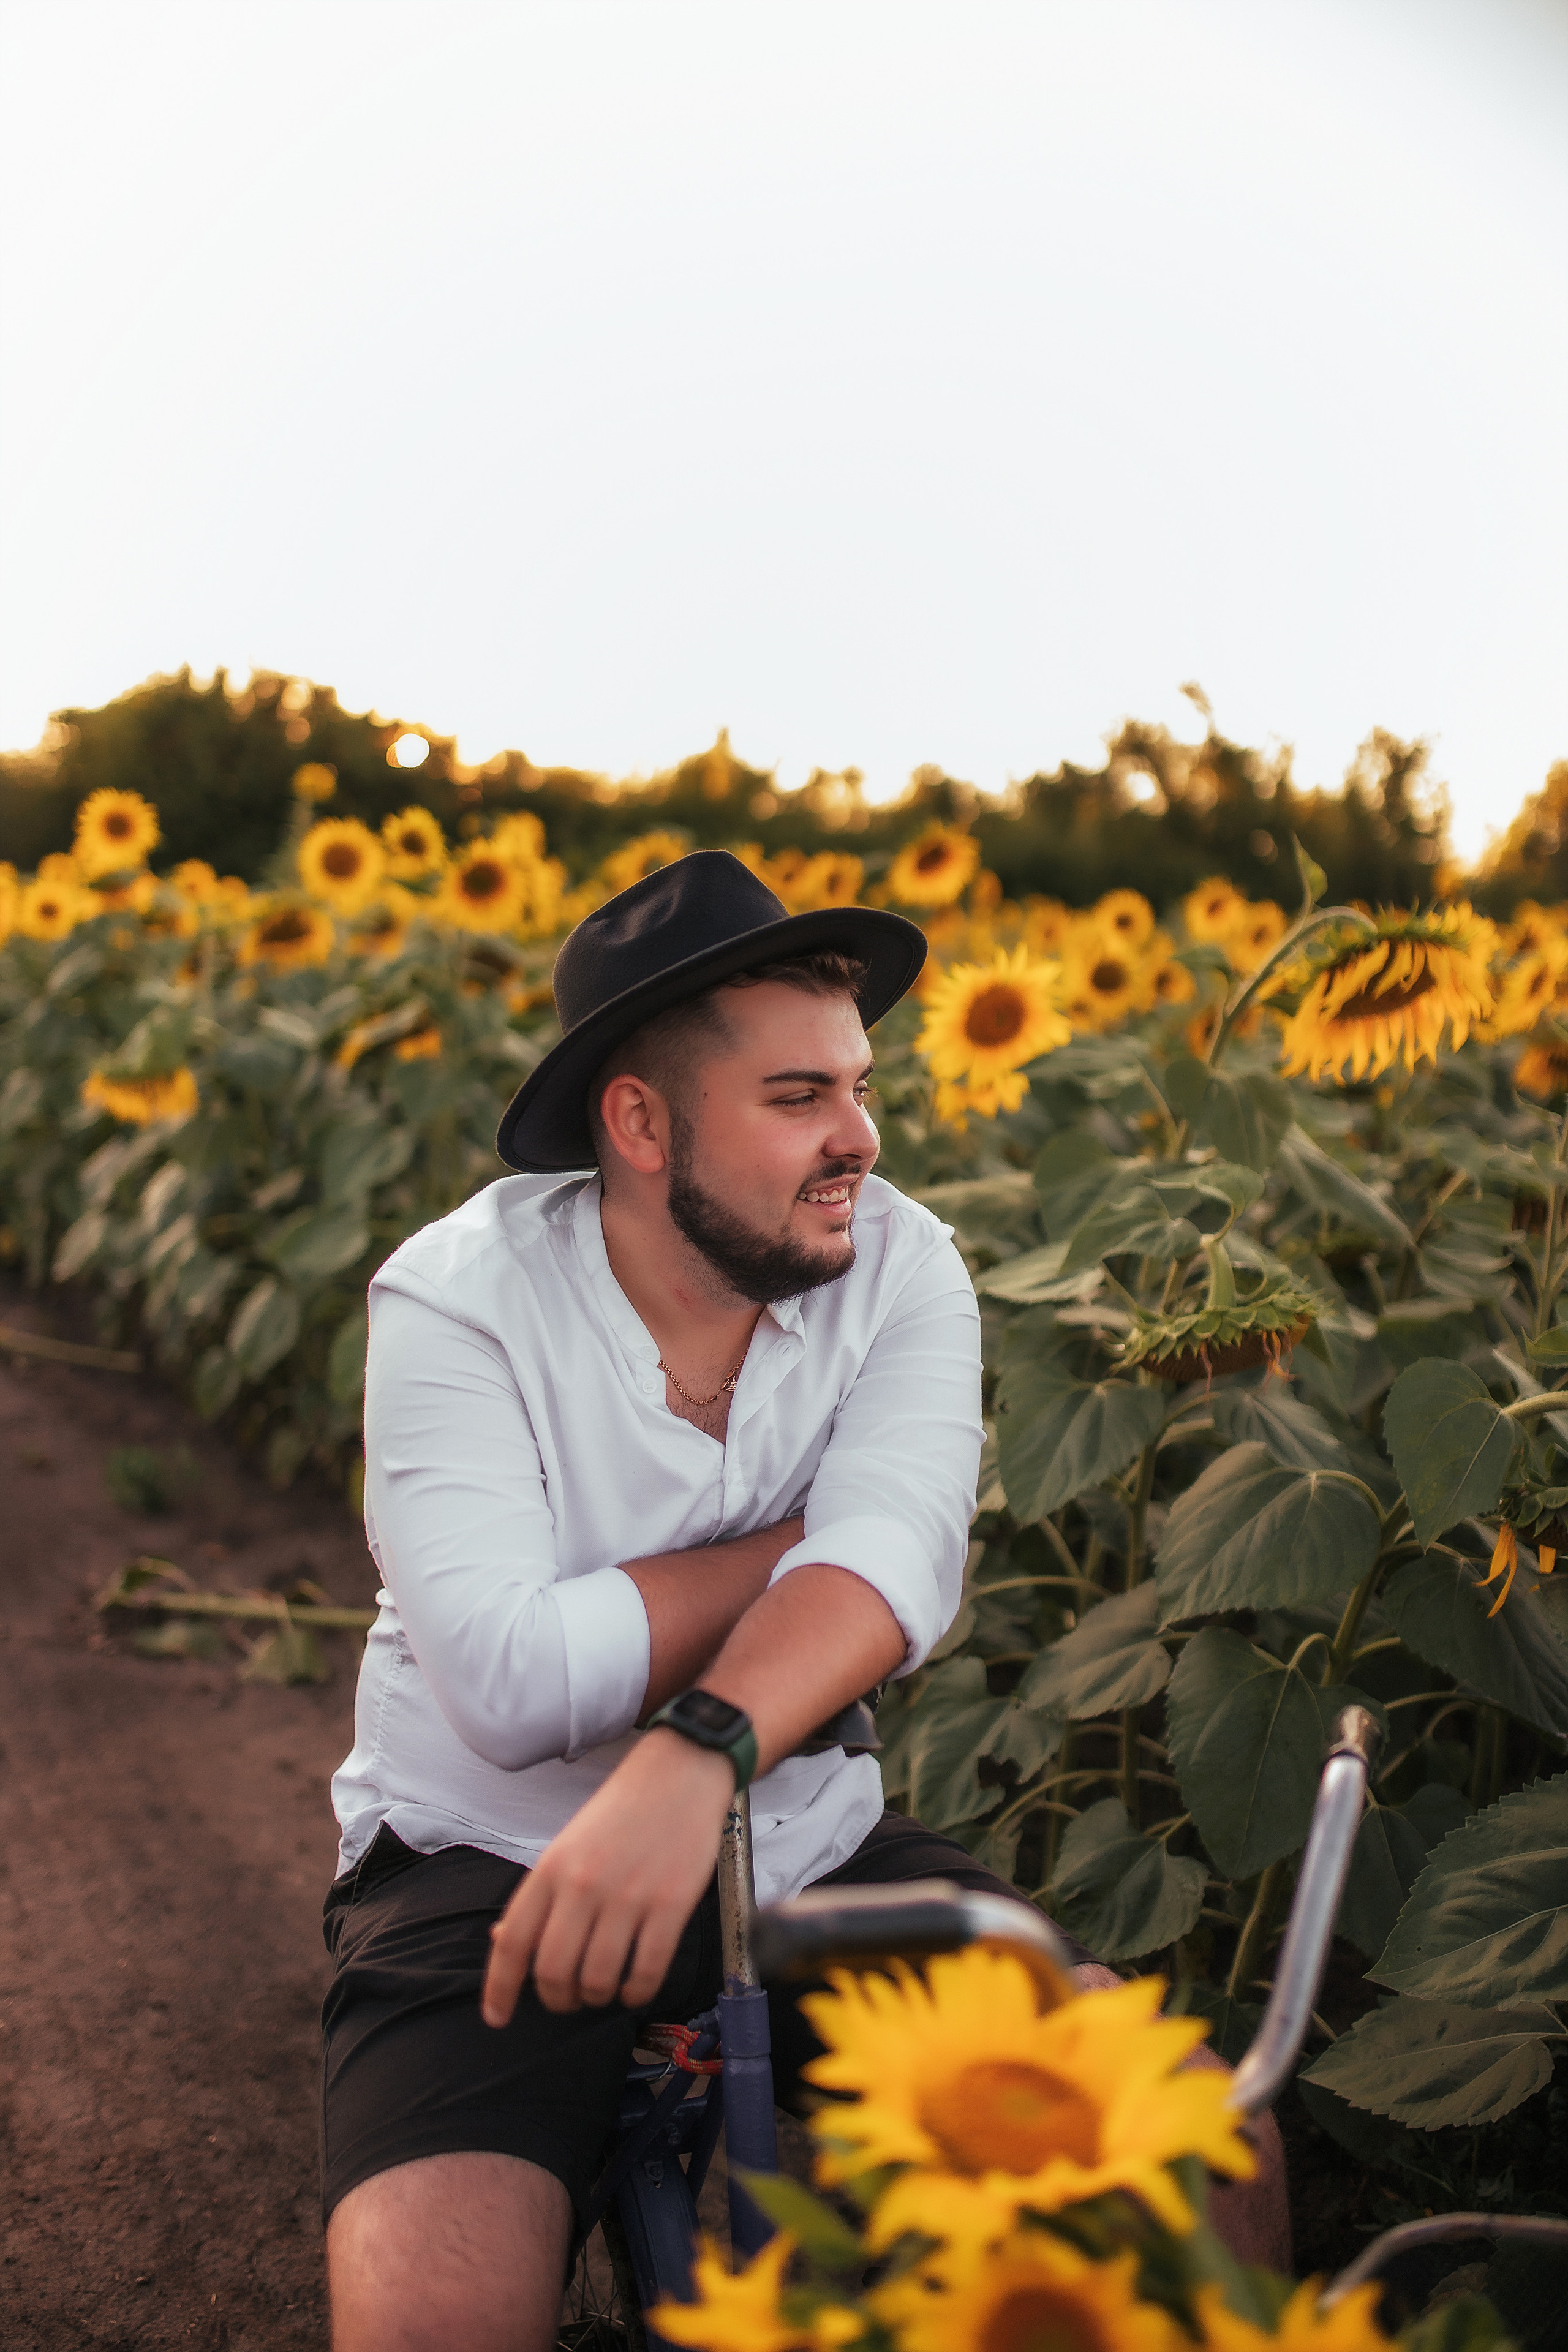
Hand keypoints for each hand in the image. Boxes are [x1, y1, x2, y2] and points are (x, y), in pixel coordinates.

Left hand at [482, 1729, 734, 2023]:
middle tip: (568, 1998)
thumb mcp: (567, 1845)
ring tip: (604, 1988)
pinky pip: (646, 1972)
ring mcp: (628, 1896)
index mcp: (551, 1868)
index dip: (499, 1989)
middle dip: (557, 2000)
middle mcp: (583, 1884)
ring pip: (598, 1980)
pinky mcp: (671, 1904)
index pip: (513, 1943)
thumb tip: (505, 1941)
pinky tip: (635, 1985)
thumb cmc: (622, 1811)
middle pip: (553, 1972)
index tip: (497, 2017)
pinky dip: (637, 1992)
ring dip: (597, 1998)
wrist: (678, 1772)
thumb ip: (539, 1896)